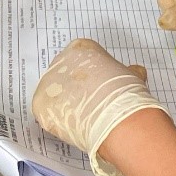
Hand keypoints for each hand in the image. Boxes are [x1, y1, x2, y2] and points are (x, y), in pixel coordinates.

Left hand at [32, 38, 165, 175]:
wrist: (116, 118)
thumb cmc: (125, 95)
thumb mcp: (131, 75)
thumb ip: (126, 71)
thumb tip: (135, 73)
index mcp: (81, 48)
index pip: (80, 58)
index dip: (90, 75)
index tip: (96, 86)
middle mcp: (61, 61)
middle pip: (63, 74)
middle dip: (74, 89)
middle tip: (88, 104)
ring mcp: (47, 83)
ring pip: (53, 95)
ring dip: (64, 105)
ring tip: (82, 119)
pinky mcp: (40, 105)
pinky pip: (46, 114)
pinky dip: (58, 122)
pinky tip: (72, 127)